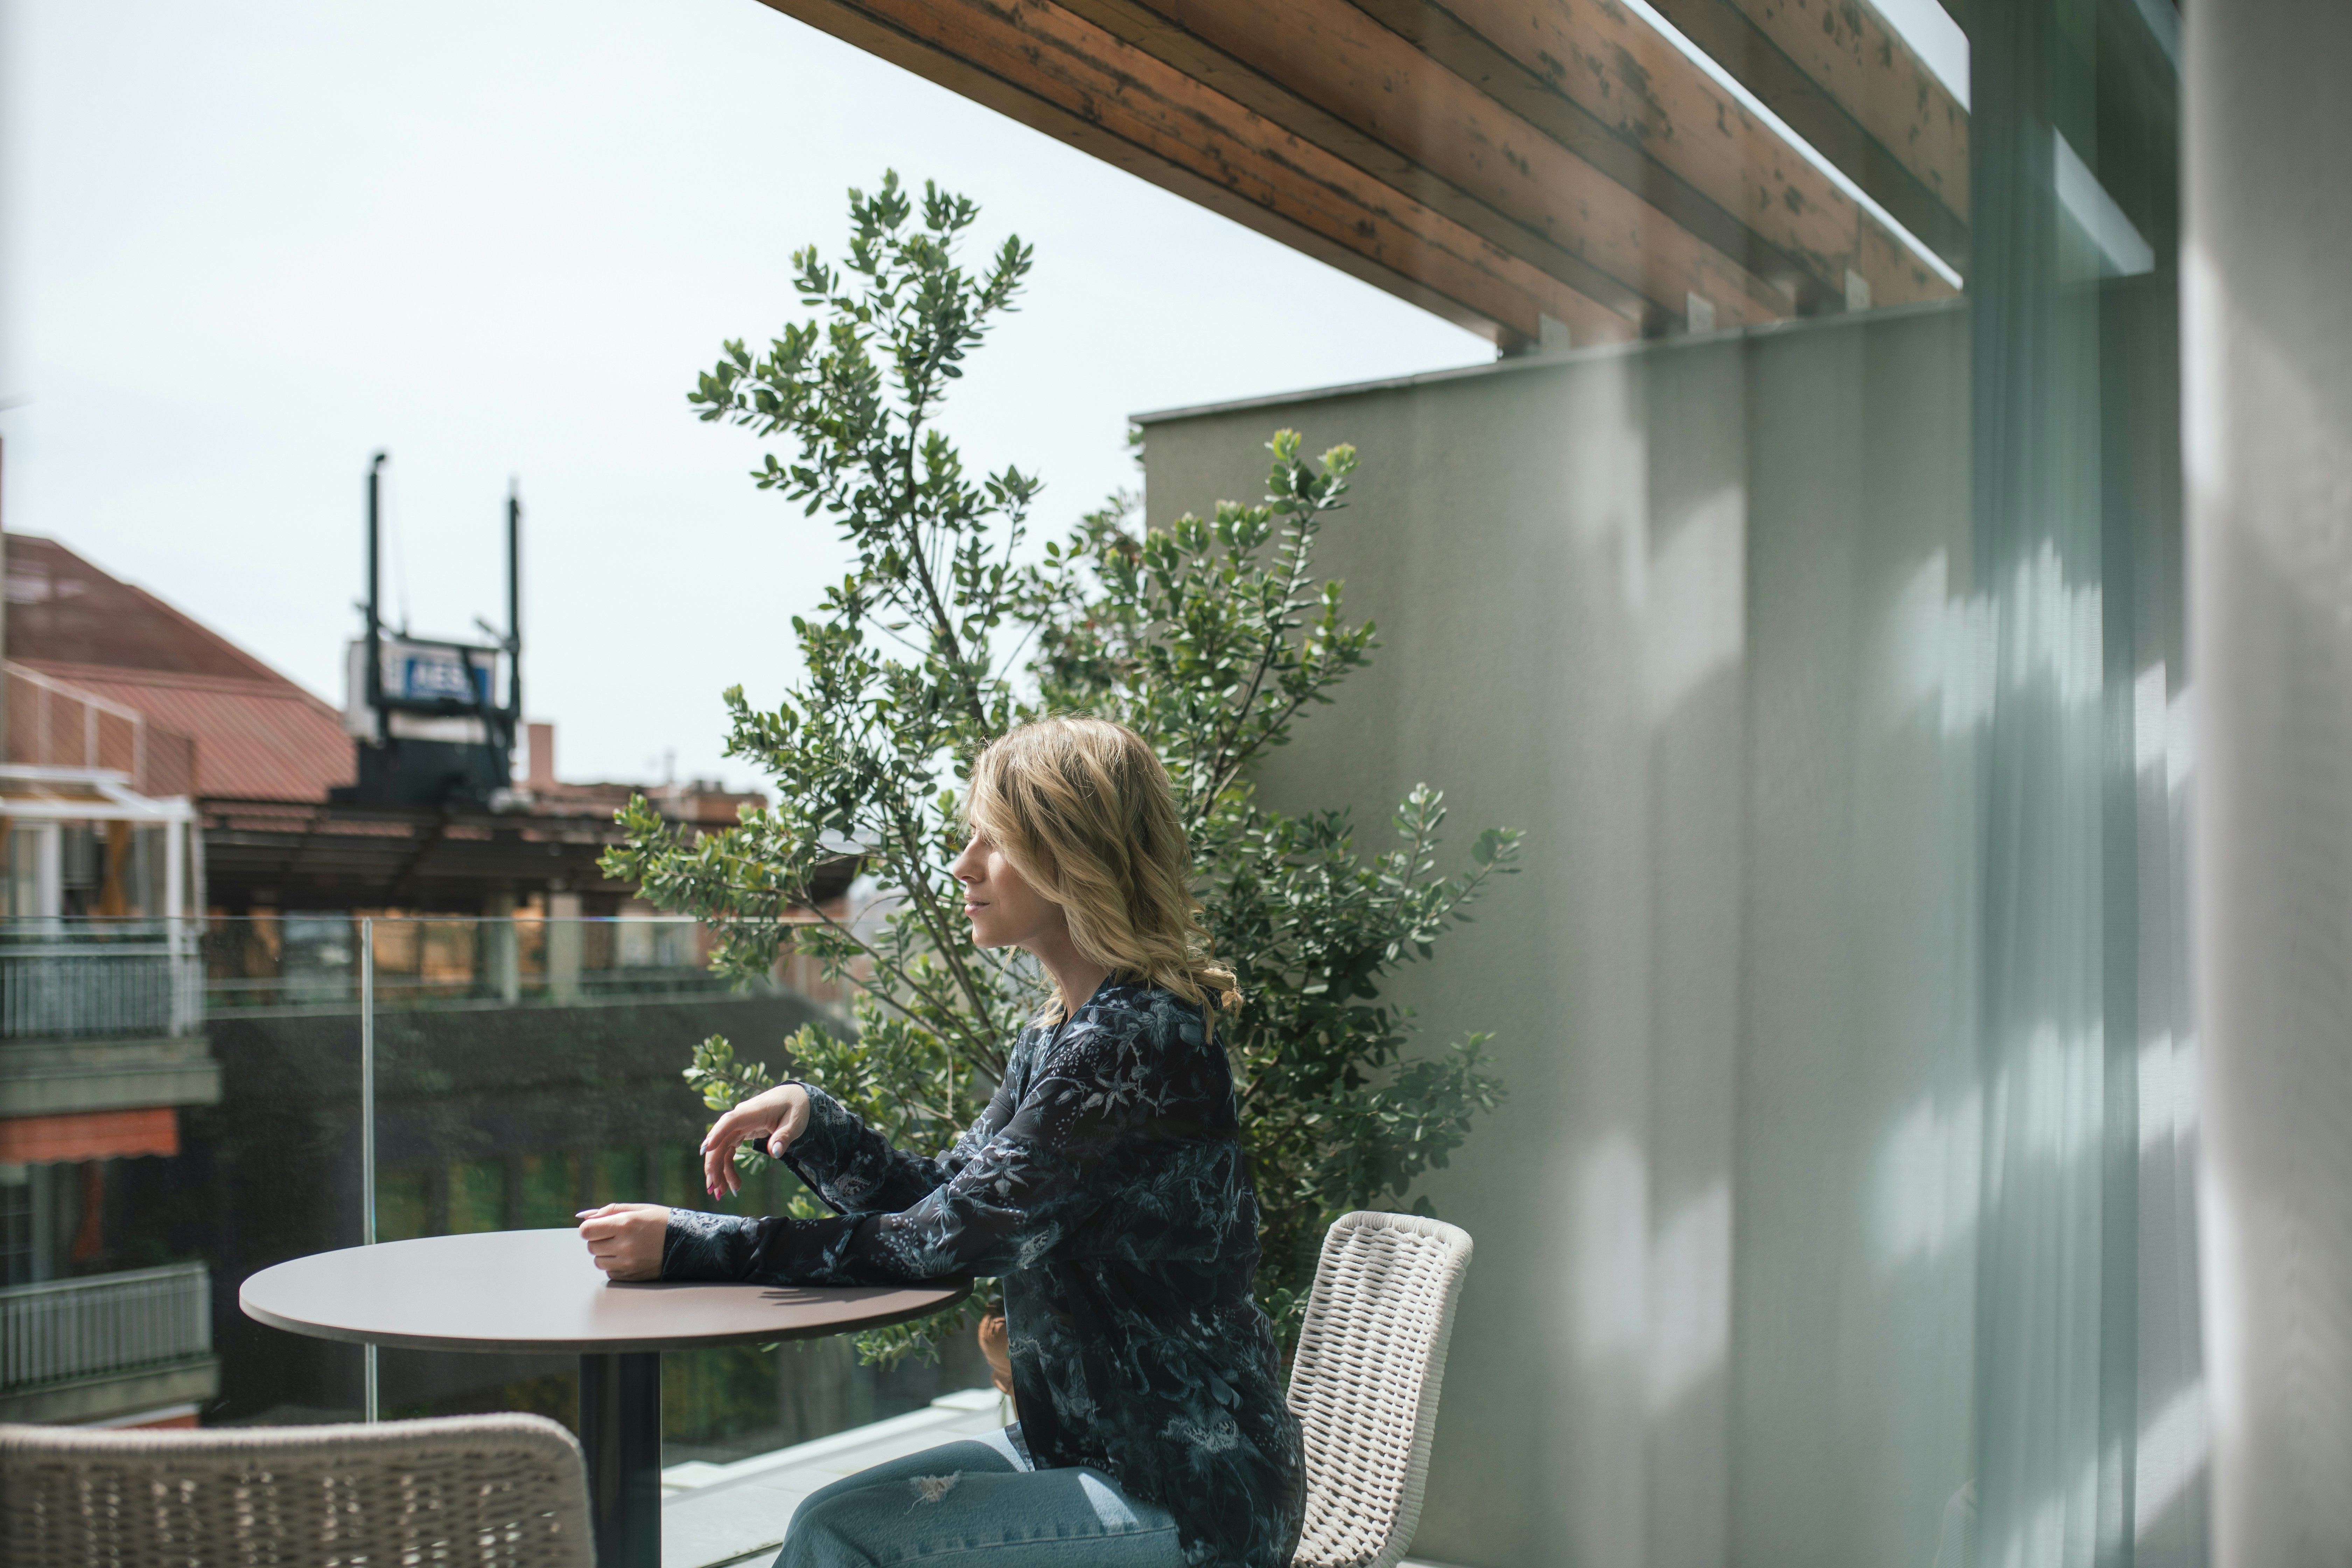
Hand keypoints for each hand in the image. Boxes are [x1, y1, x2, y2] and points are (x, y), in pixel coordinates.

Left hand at [577, 1203, 669, 1280]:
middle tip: (617, 1235)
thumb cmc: (663, 1222)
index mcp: (625, 1224)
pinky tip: (631, 1257)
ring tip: (625, 1246)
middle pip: (591, 1246)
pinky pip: (610, 1273)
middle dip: (599, 1240)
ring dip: (606, 1254)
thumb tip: (583, 1217)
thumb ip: (609, 1210)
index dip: (589, 1228)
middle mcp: (624, 1246)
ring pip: (598, 1261)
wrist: (690, 1244)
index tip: (599, 1226)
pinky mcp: (632, 1277)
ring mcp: (628, 1264)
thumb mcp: (639, 1209)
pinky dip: (615, 1265)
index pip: (586, 1230)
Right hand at [701, 1083, 810, 1198]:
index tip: (706, 1150)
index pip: (730, 1121)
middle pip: (720, 1140)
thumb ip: (784, 1136)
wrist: (794, 1098)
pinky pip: (728, 1152)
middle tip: (713, 1188)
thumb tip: (775, 1153)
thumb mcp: (795, 1122)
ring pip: (721, 1149)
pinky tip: (733, 1185)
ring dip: (718, 1171)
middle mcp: (740, 1118)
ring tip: (721, 1194)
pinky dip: (727, 1168)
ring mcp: (738, 1126)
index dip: (717, 1134)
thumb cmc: (795, 1107)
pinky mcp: (740, 1134)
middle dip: (713, 1164)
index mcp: (753, 1111)